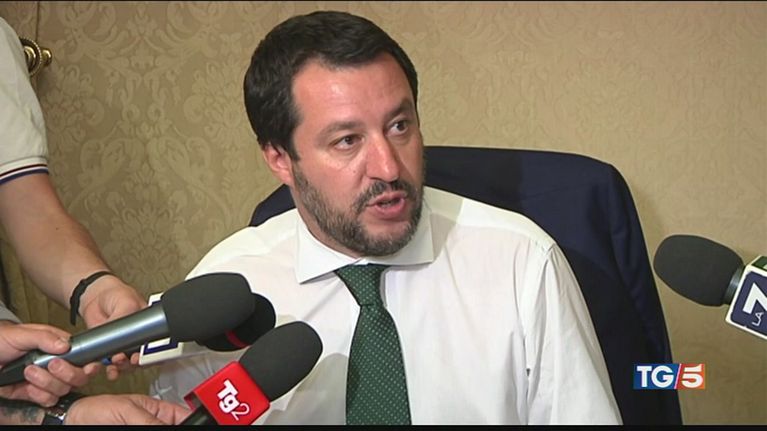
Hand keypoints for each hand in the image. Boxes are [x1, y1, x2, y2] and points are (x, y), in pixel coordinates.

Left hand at [0, 323, 98, 405]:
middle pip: (79, 376)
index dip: (89, 363)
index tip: (87, 366)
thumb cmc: (0, 341)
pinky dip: (38, 395)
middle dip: (67, 374)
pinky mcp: (34, 393)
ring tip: (29, 371)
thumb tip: (65, 345)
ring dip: (46, 382)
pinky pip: (47, 400)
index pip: (83, 356)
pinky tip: (27, 386)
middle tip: (51, 365)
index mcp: (58, 347)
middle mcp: (56, 364)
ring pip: (63, 389)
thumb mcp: (20, 334)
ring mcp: (46, 380)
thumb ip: (44, 337)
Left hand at [65, 394, 190, 424]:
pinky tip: (142, 430)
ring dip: (159, 429)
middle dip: (176, 426)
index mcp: (154, 410)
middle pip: (171, 426)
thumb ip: (148, 419)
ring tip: (142, 426)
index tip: (194, 422)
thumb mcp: (126, 410)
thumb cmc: (94, 409)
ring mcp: (140, 430)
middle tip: (163, 428)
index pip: (180, 415)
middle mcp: (150, 424)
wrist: (72, 422)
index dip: (189, 419)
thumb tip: (167, 424)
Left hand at [77, 276, 146, 379]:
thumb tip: (120, 336)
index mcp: (149, 328)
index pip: (157, 346)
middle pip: (142, 359)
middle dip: (135, 363)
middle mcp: (138, 339)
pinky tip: (101, 368)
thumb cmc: (117, 295)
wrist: (95, 297)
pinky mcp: (107, 349)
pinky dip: (103, 368)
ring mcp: (122, 346)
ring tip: (114, 364)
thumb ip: (125, 318)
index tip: (144, 357)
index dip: (153, 355)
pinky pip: (106, 364)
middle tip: (129, 359)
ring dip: (120, 368)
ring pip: (125, 365)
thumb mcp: (126, 302)